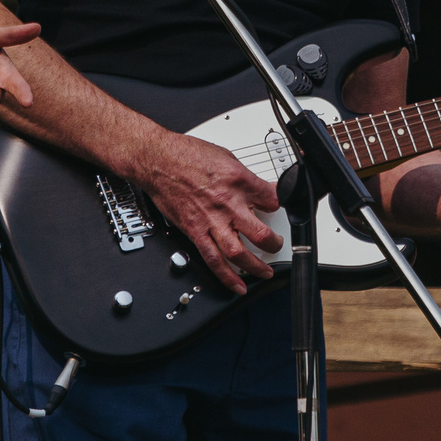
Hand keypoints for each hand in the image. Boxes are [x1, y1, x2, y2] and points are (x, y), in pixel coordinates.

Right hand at [132, 130, 281, 293]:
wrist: (158, 160)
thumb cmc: (187, 155)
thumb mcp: (226, 156)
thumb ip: (244, 177)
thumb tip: (256, 186)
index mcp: (239, 181)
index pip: (273, 200)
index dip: (282, 206)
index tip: (281, 210)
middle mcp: (228, 204)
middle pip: (261, 233)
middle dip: (274, 244)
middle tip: (276, 244)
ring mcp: (211, 221)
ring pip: (239, 254)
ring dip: (256, 266)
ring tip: (265, 272)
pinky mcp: (195, 232)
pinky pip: (213, 260)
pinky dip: (227, 276)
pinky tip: (237, 285)